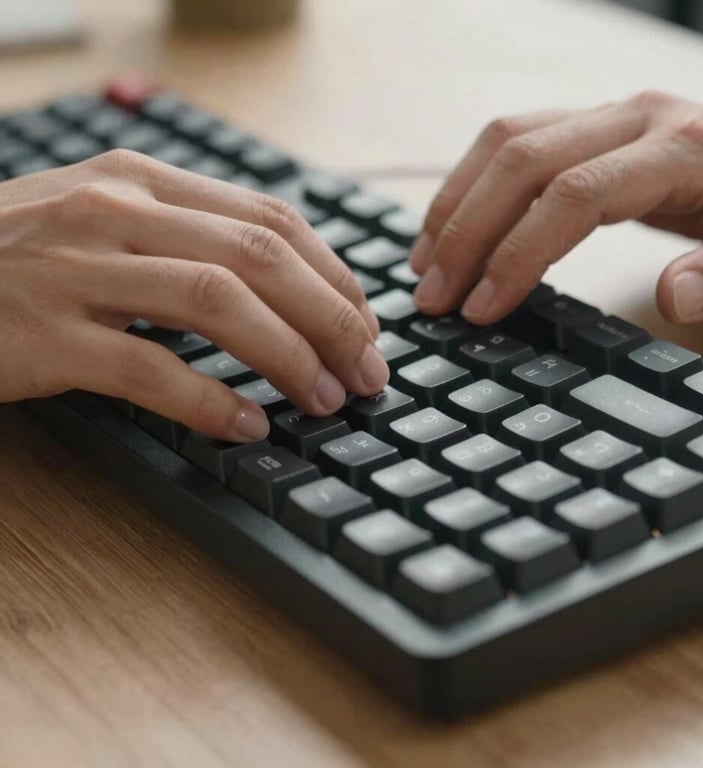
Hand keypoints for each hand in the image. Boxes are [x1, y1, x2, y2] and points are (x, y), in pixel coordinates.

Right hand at [0, 149, 387, 440]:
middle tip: (368, 372)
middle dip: (333, 320)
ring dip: (289, 357)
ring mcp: (77, 269)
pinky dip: (210, 401)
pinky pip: (149, 369)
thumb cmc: (24, 256)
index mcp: (144, 182)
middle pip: (261, 259)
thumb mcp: (110, 223)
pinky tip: (248, 426)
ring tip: (326, 399)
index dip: (334, 277)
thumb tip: (286, 292)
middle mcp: (118, 212)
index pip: (271, 221)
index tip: (365, 325)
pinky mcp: (44, 334)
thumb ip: (190, 241)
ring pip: (218, 304)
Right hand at [410, 90, 702, 324]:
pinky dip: (472, 183)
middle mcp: (634, 117)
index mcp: (683, 148)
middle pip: (523, 160)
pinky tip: (451, 225)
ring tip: (424, 262)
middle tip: (432, 294)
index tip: (482, 308)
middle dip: (467, 231)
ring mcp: (608, 115)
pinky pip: (515, 140)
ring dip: (456, 201)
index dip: (518, 252)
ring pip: (507, 138)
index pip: (574, 195)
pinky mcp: (589, 125)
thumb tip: (673, 297)